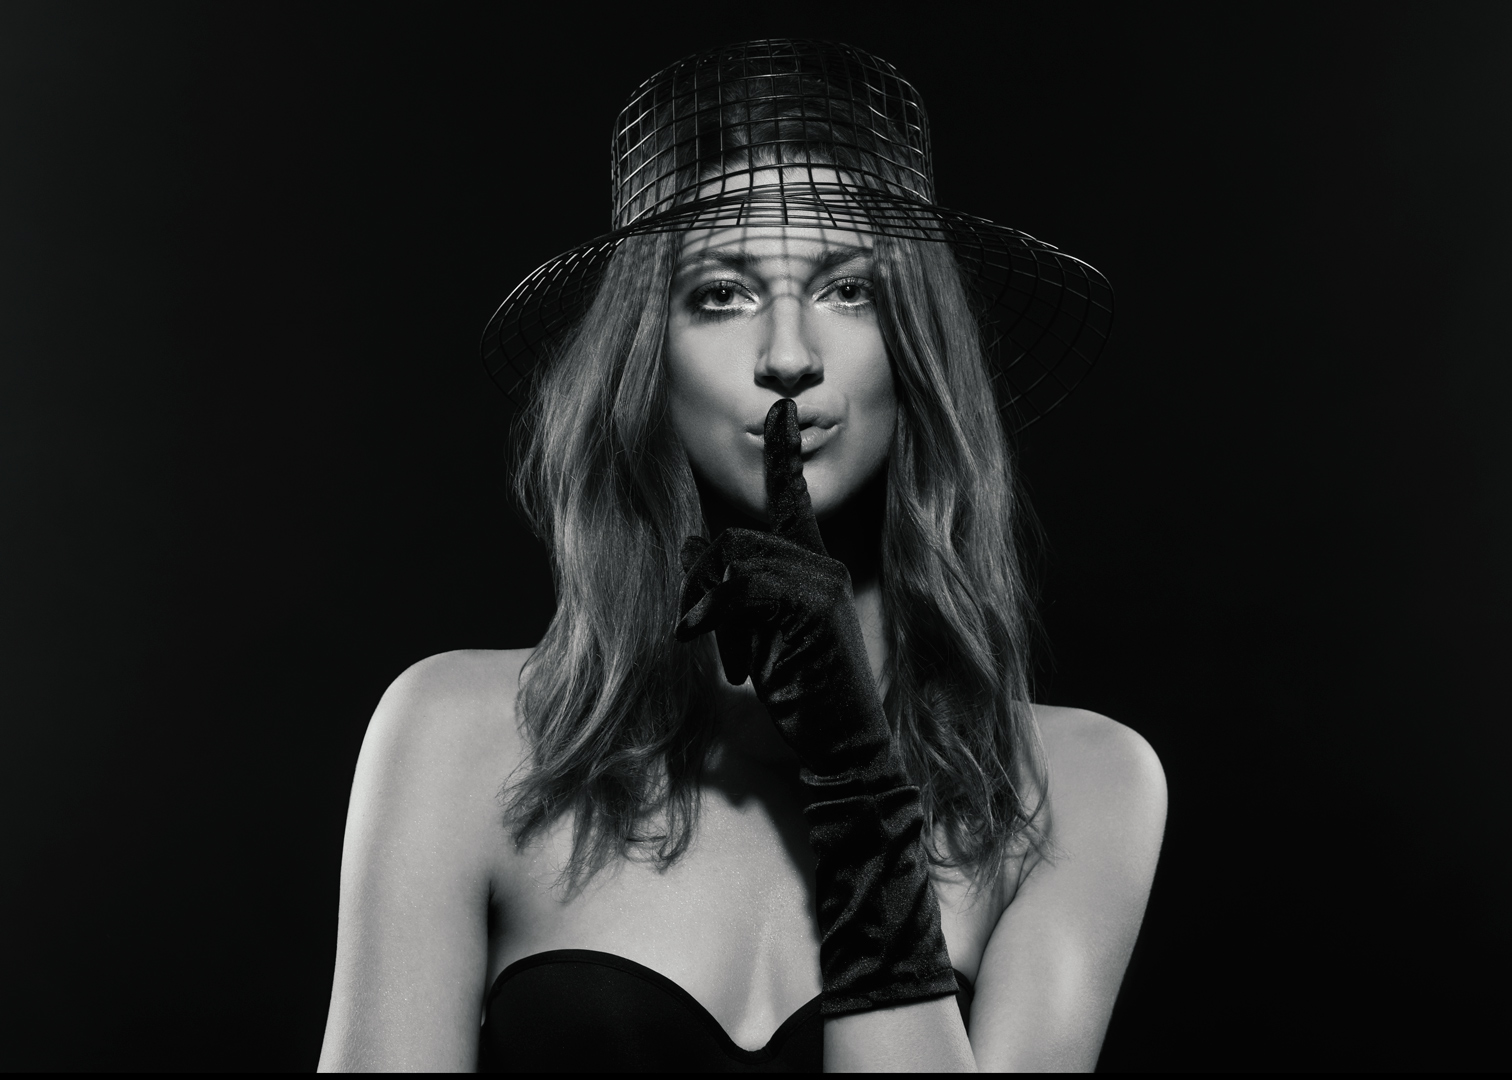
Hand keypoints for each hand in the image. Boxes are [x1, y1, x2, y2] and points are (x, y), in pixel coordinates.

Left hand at [675, 398, 887, 779]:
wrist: (844, 742)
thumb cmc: (804, 690)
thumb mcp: (759, 634)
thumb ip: (734, 588)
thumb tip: (691, 541)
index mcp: (817, 566)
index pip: (793, 501)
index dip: (783, 456)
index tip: (780, 404)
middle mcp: (824, 564)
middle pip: (734, 538)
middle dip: (705, 588)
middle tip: (712, 641)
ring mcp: (821, 583)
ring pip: (732, 559)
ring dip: (711, 612)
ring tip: (733, 659)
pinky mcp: (810, 607)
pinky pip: (739, 587)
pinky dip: (713, 617)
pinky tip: (716, 653)